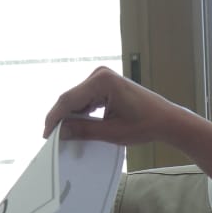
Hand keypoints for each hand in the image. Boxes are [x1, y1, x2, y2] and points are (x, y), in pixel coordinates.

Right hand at [42, 67, 195, 145]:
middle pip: (70, 98)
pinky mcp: (105, 83)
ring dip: (70, 116)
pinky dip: (80, 112)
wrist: (166, 119)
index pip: (69, 100)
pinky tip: (76, 126)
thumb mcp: (111, 132)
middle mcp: (100, 74)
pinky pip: (86, 98)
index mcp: (102, 81)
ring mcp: (102, 77)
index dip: (54, 118)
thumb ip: (83, 130)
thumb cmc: (145, 124)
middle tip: (51, 138)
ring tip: (62, 135)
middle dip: (61, 118)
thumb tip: (60, 132)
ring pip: (76, 99)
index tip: (45, 135)